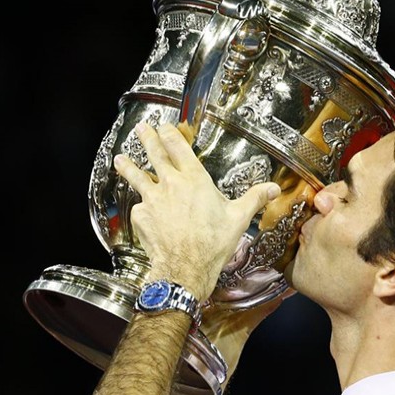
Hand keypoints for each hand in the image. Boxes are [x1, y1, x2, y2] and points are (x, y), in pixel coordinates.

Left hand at [113, 122, 280, 299]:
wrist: (186, 267)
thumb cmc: (213, 243)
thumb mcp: (238, 218)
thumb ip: (254, 198)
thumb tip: (273, 188)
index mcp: (194, 179)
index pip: (178, 147)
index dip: (170, 134)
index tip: (164, 126)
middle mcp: (170, 184)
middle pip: (155, 154)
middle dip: (148, 139)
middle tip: (142, 128)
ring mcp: (152, 199)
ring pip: (137, 177)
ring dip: (129, 166)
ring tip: (120, 159)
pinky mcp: (141, 216)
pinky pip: (139, 207)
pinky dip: (141, 208)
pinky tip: (143, 211)